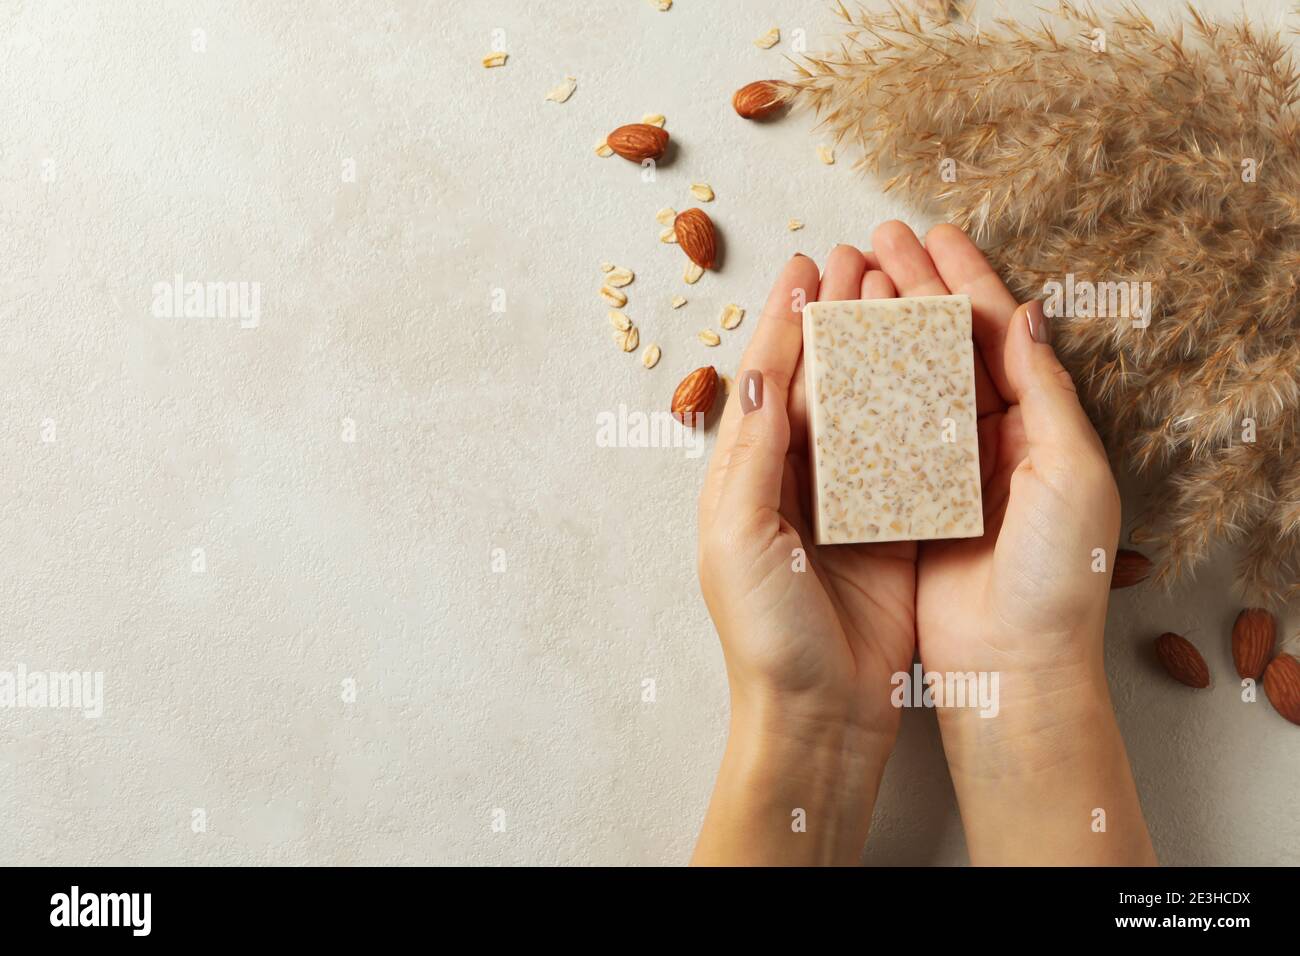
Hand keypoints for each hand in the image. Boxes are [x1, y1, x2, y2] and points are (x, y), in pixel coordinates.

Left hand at [692, 248, 915, 864]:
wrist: (819, 714)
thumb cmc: (766, 633)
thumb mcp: (738, 538)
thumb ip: (752, 451)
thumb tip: (762, 365)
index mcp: (747, 476)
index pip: (769, 379)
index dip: (785, 320)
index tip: (807, 265)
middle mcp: (794, 480)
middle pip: (818, 379)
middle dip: (834, 317)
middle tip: (858, 257)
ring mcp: (847, 500)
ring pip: (864, 404)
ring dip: (878, 346)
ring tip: (897, 289)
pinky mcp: (894, 525)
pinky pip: (908, 451)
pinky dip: (919, 404)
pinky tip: (936, 363)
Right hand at [867, 221, 1153, 864]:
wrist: (1014, 668)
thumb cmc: (1057, 576)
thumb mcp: (1071, 475)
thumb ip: (1048, 392)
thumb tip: (1026, 312)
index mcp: (1037, 424)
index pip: (994, 332)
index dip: (963, 279)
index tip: (931, 233)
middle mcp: (988, 439)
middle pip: (945, 344)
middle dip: (912, 287)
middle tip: (876, 237)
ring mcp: (941, 468)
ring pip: (906, 378)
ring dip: (879, 327)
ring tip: (848, 278)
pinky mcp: (902, 501)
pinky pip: (876, 432)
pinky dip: (856, 390)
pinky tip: (829, 358)